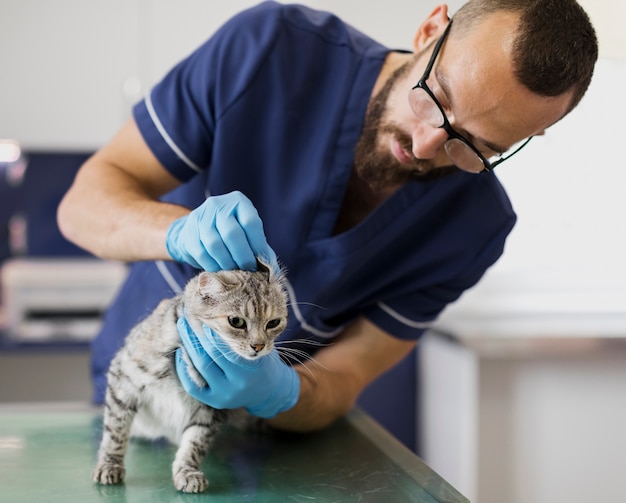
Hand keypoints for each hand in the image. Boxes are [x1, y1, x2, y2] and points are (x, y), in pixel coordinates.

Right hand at [165, 190, 277, 271]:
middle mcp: (218, 205)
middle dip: (243, 257)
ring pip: (215, 245)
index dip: (258, 245)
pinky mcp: (188, 232)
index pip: (250, 222)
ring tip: (236, 273)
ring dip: (228, 264)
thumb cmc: (231, 234)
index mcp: (238, 201)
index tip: (262, 262)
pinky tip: (221, 271)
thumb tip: (273, 272)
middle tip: (249, 271)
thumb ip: (261, 249)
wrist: (199, 230)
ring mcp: (200, 217)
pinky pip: (201, 254)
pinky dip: (213, 266)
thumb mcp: (248, 234)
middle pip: (232, 234)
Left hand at [175, 317, 299, 418]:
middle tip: (187, 319)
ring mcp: (223, 396)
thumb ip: (242, 338)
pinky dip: (184, 367)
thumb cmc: (263, 362)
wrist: (269, 390)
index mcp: (249, 371)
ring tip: (183, 329)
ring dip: (188, 346)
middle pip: (208, 358)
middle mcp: (235, 386)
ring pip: (199, 368)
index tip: (204, 318)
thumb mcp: (260, 349)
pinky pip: (192, 385)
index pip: (225, 349)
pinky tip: (182, 352)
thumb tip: (217, 317)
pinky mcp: (213, 401)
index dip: (212, 333)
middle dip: (195, 336)